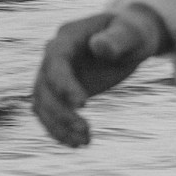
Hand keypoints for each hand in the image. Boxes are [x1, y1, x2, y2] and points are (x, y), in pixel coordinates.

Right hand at [30, 5, 167, 147]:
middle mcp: (53, 56)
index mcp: (68, 37)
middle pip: (45, 87)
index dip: (64, 83)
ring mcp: (53, 74)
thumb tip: (98, 46)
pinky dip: (59, 129)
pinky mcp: (59, 91)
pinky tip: (77, 144)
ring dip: (58, 126)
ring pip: (43, 104)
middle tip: (86, 131)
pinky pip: (50, 113)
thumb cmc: (132, 32)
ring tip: (83, 143)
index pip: (56, 61)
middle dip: (61, 112)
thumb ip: (116, 39)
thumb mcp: (132, 33)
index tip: (83, 104)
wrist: (129, 38)